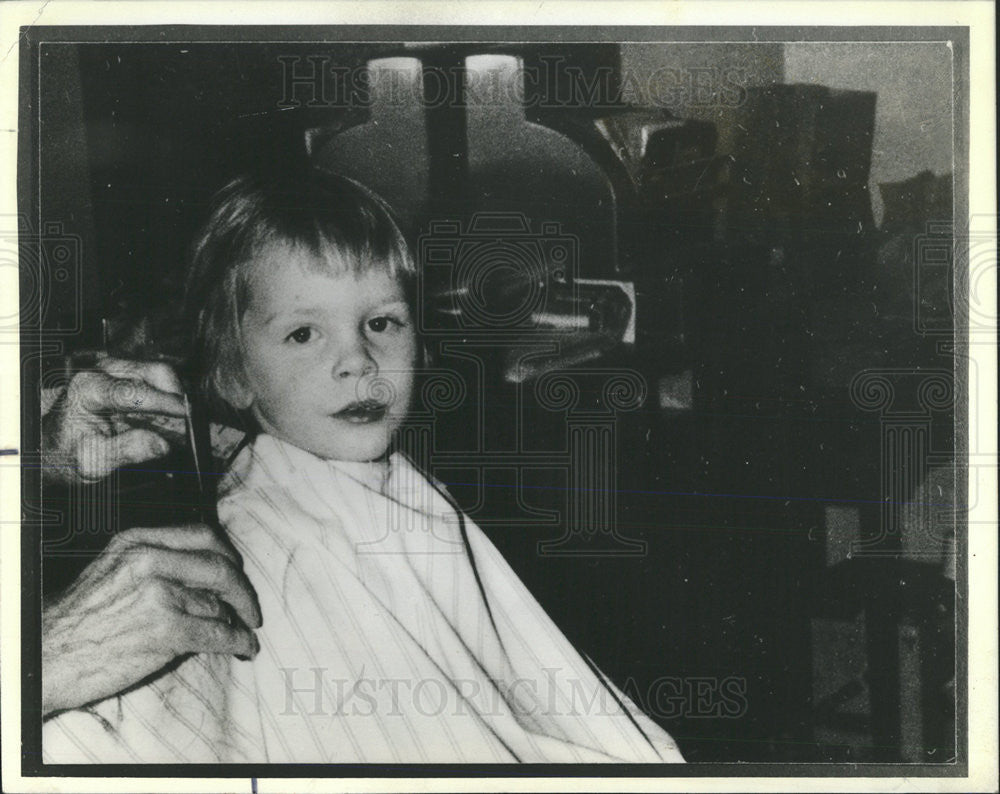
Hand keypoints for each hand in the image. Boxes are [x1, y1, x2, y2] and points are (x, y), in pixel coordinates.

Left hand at [41, 357, 187, 484]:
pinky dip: (171, 396)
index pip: (137, 392)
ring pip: (162, 373)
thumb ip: (126, 451)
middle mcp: (102, 371)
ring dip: (177, 396)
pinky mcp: (127, 374)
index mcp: (88, 389)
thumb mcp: (93, 462)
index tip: (189, 417)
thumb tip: (161, 444)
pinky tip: (172, 417)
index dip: (167, 404)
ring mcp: (116, 370)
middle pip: (156, 373)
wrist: (53, 446)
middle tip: (191, 425)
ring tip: (181, 424)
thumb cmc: (67, 454)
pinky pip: (159, 379)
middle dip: (178, 397)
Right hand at [42, 524, 262, 717]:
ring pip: (219, 603)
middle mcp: (151, 561)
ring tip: (242, 632)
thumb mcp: (112, 567)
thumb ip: (154, 559)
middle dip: (244, 590)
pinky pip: (218, 632)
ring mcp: (159, 594)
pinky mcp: (165, 629)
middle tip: (252, 608)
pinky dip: (238, 641)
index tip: (238, 573)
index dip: (229, 556)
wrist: (47, 655)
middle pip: (221, 567)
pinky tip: (243, 647)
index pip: (203, 535)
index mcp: (139, 541)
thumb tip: (206, 571)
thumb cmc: (81, 617)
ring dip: (237, 621)